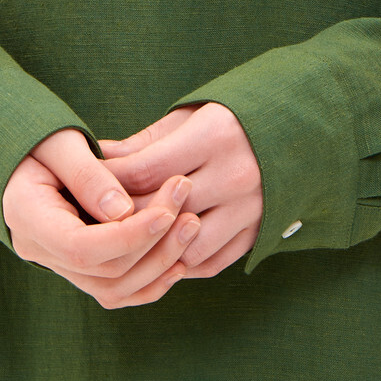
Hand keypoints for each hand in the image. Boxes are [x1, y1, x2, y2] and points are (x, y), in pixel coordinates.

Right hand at [2, 126, 201, 307]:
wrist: (23, 157)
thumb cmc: (41, 140)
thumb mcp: (60, 142)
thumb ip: (88, 174)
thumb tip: (123, 211)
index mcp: (27, 217)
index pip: (81, 247)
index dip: (130, 235)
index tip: (169, 210)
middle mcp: (40, 251)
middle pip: (104, 272)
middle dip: (154, 244)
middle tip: (191, 210)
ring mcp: (57, 265)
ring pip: (113, 290)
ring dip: (158, 265)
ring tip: (192, 227)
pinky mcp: (78, 269)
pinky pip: (115, 290)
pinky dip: (150, 281)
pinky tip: (179, 258)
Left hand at [97, 102, 262, 278]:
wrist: (295, 132)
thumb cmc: (228, 120)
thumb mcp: (188, 117)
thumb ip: (144, 143)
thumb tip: (96, 158)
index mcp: (216, 135)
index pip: (147, 170)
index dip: (109, 181)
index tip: (85, 185)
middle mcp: (236, 174)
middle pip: (162, 212)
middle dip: (122, 218)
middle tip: (93, 219)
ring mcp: (250, 209)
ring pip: (185, 247)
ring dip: (153, 248)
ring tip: (127, 240)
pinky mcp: (256, 234)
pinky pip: (209, 263)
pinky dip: (180, 264)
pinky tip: (159, 252)